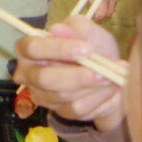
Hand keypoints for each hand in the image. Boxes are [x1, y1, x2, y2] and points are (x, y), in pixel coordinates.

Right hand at [17, 18, 125, 132]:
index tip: (86, 49)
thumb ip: (74, 29)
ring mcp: (44, 96)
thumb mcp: (86, 30)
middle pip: (44, 78)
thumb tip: (57, 29)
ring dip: (92, 87)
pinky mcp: (62, 112)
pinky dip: (99, 98)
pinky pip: (78, 109)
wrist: (109, 72)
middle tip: (102, 71)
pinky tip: (112, 87)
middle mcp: (29, 75)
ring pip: (63, 96)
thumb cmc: (91, 46)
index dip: (57, 48)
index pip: (32, 48)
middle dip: (75, 76)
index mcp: (28, 49)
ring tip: (112, 76)